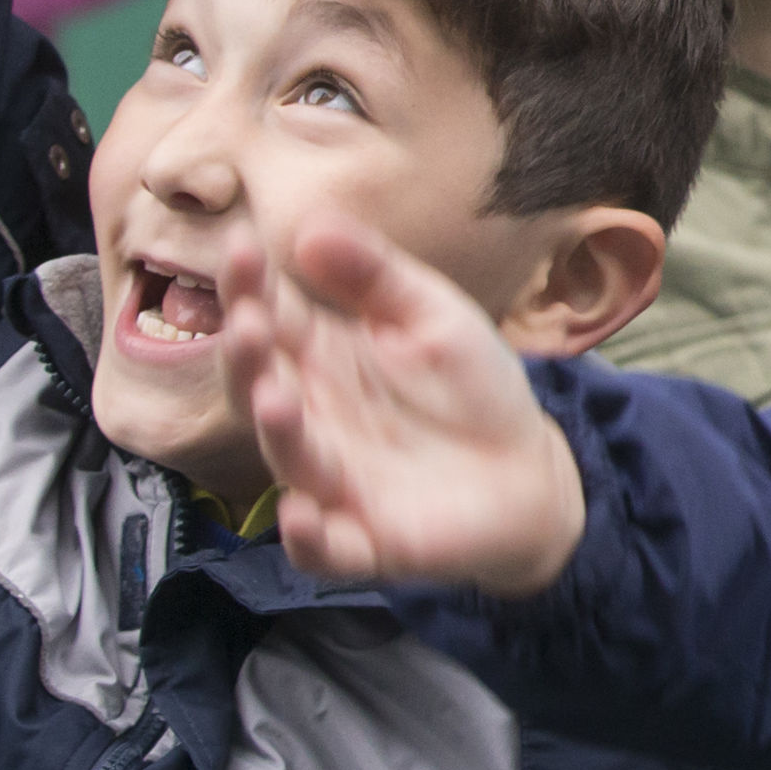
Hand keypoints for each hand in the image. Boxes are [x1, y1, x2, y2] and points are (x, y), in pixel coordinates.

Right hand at [218, 210, 587, 595]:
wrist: (529, 471)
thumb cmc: (471, 387)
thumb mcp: (431, 316)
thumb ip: (376, 275)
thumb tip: (311, 223)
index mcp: (321, 356)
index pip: (270, 316)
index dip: (249, 286)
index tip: (241, 248)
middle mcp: (311, 416)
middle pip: (259, 384)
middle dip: (246, 355)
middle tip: (248, 320)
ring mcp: (331, 480)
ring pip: (288, 457)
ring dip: (277, 430)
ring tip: (274, 397)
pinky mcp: (364, 539)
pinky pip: (324, 546)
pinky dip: (308, 535)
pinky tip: (303, 512)